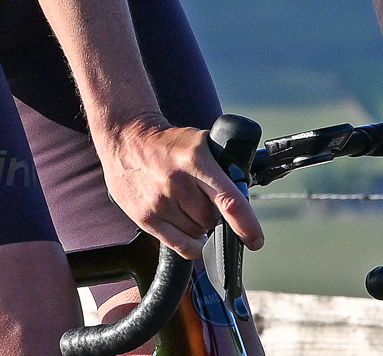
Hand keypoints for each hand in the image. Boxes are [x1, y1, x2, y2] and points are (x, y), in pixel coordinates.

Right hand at [100, 117, 264, 257]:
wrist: (127, 138)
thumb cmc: (169, 143)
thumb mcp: (200, 144)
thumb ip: (220, 169)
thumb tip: (243, 199)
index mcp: (196, 161)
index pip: (229, 200)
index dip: (246, 224)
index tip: (256, 239)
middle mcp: (177, 183)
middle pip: (212, 220)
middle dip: (216, 216)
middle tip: (205, 201)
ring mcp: (160, 202)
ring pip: (197, 233)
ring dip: (200, 226)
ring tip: (188, 206)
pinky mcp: (145, 217)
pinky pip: (178, 245)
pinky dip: (191, 245)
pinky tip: (194, 238)